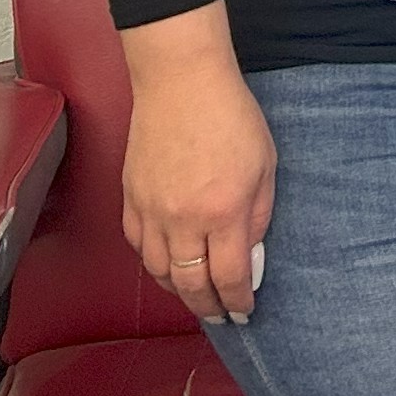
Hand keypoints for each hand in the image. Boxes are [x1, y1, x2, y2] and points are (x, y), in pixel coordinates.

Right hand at [114, 5, 275, 323]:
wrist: (181, 80)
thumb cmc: (231, 115)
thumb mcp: (265, 165)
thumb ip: (258, 216)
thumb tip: (250, 258)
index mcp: (223, 211)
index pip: (229, 278)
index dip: (237, 302)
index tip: (244, 312)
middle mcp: (183, 219)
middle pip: (191, 285)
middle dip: (208, 307)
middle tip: (220, 315)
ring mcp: (151, 211)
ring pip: (160, 272)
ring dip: (179, 291)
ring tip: (196, 295)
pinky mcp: (130, 199)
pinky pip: (139, 248)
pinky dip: (155, 264)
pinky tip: (169, 265)